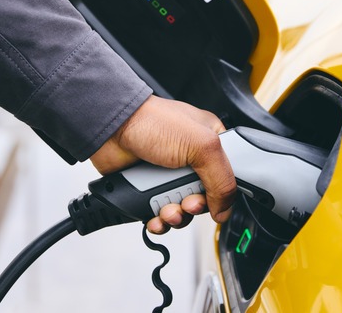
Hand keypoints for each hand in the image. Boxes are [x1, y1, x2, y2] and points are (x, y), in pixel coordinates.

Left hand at [90, 95, 235, 233]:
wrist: (111, 128)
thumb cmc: (152, 121)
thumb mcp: (201, 145)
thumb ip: (222, 178)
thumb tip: (224, 210)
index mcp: (210, 144)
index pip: (229, 177)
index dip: (223, 193)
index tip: (214, 198)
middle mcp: (192, 161)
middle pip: (206, 199)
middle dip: (196, 207)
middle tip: (188, 202)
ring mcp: (169, 176)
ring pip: (183, 211)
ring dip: (177, 217)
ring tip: (168, 210)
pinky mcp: (150, 189)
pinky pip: (161, 215)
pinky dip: (159, 221)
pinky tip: (156, 217)